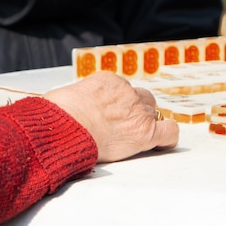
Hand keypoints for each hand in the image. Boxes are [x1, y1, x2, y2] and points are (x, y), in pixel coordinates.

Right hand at [44, 71, 178, 162]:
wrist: (63, 129)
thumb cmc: (55, 117)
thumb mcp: (64, 97)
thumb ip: (79, 100)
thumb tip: (71, 107)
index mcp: (108, 81)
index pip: (124, 89)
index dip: (120, 104)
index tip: (111, 115)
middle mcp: (127, 93)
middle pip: (143, 99)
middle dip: (137, 111)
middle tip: (124, 126)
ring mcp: (138, 111)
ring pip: (154, 113)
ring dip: (147, 123)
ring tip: (135, 137)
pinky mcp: (145, 131)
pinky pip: (169, 132)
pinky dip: (168, 138)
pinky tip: (162, 144)